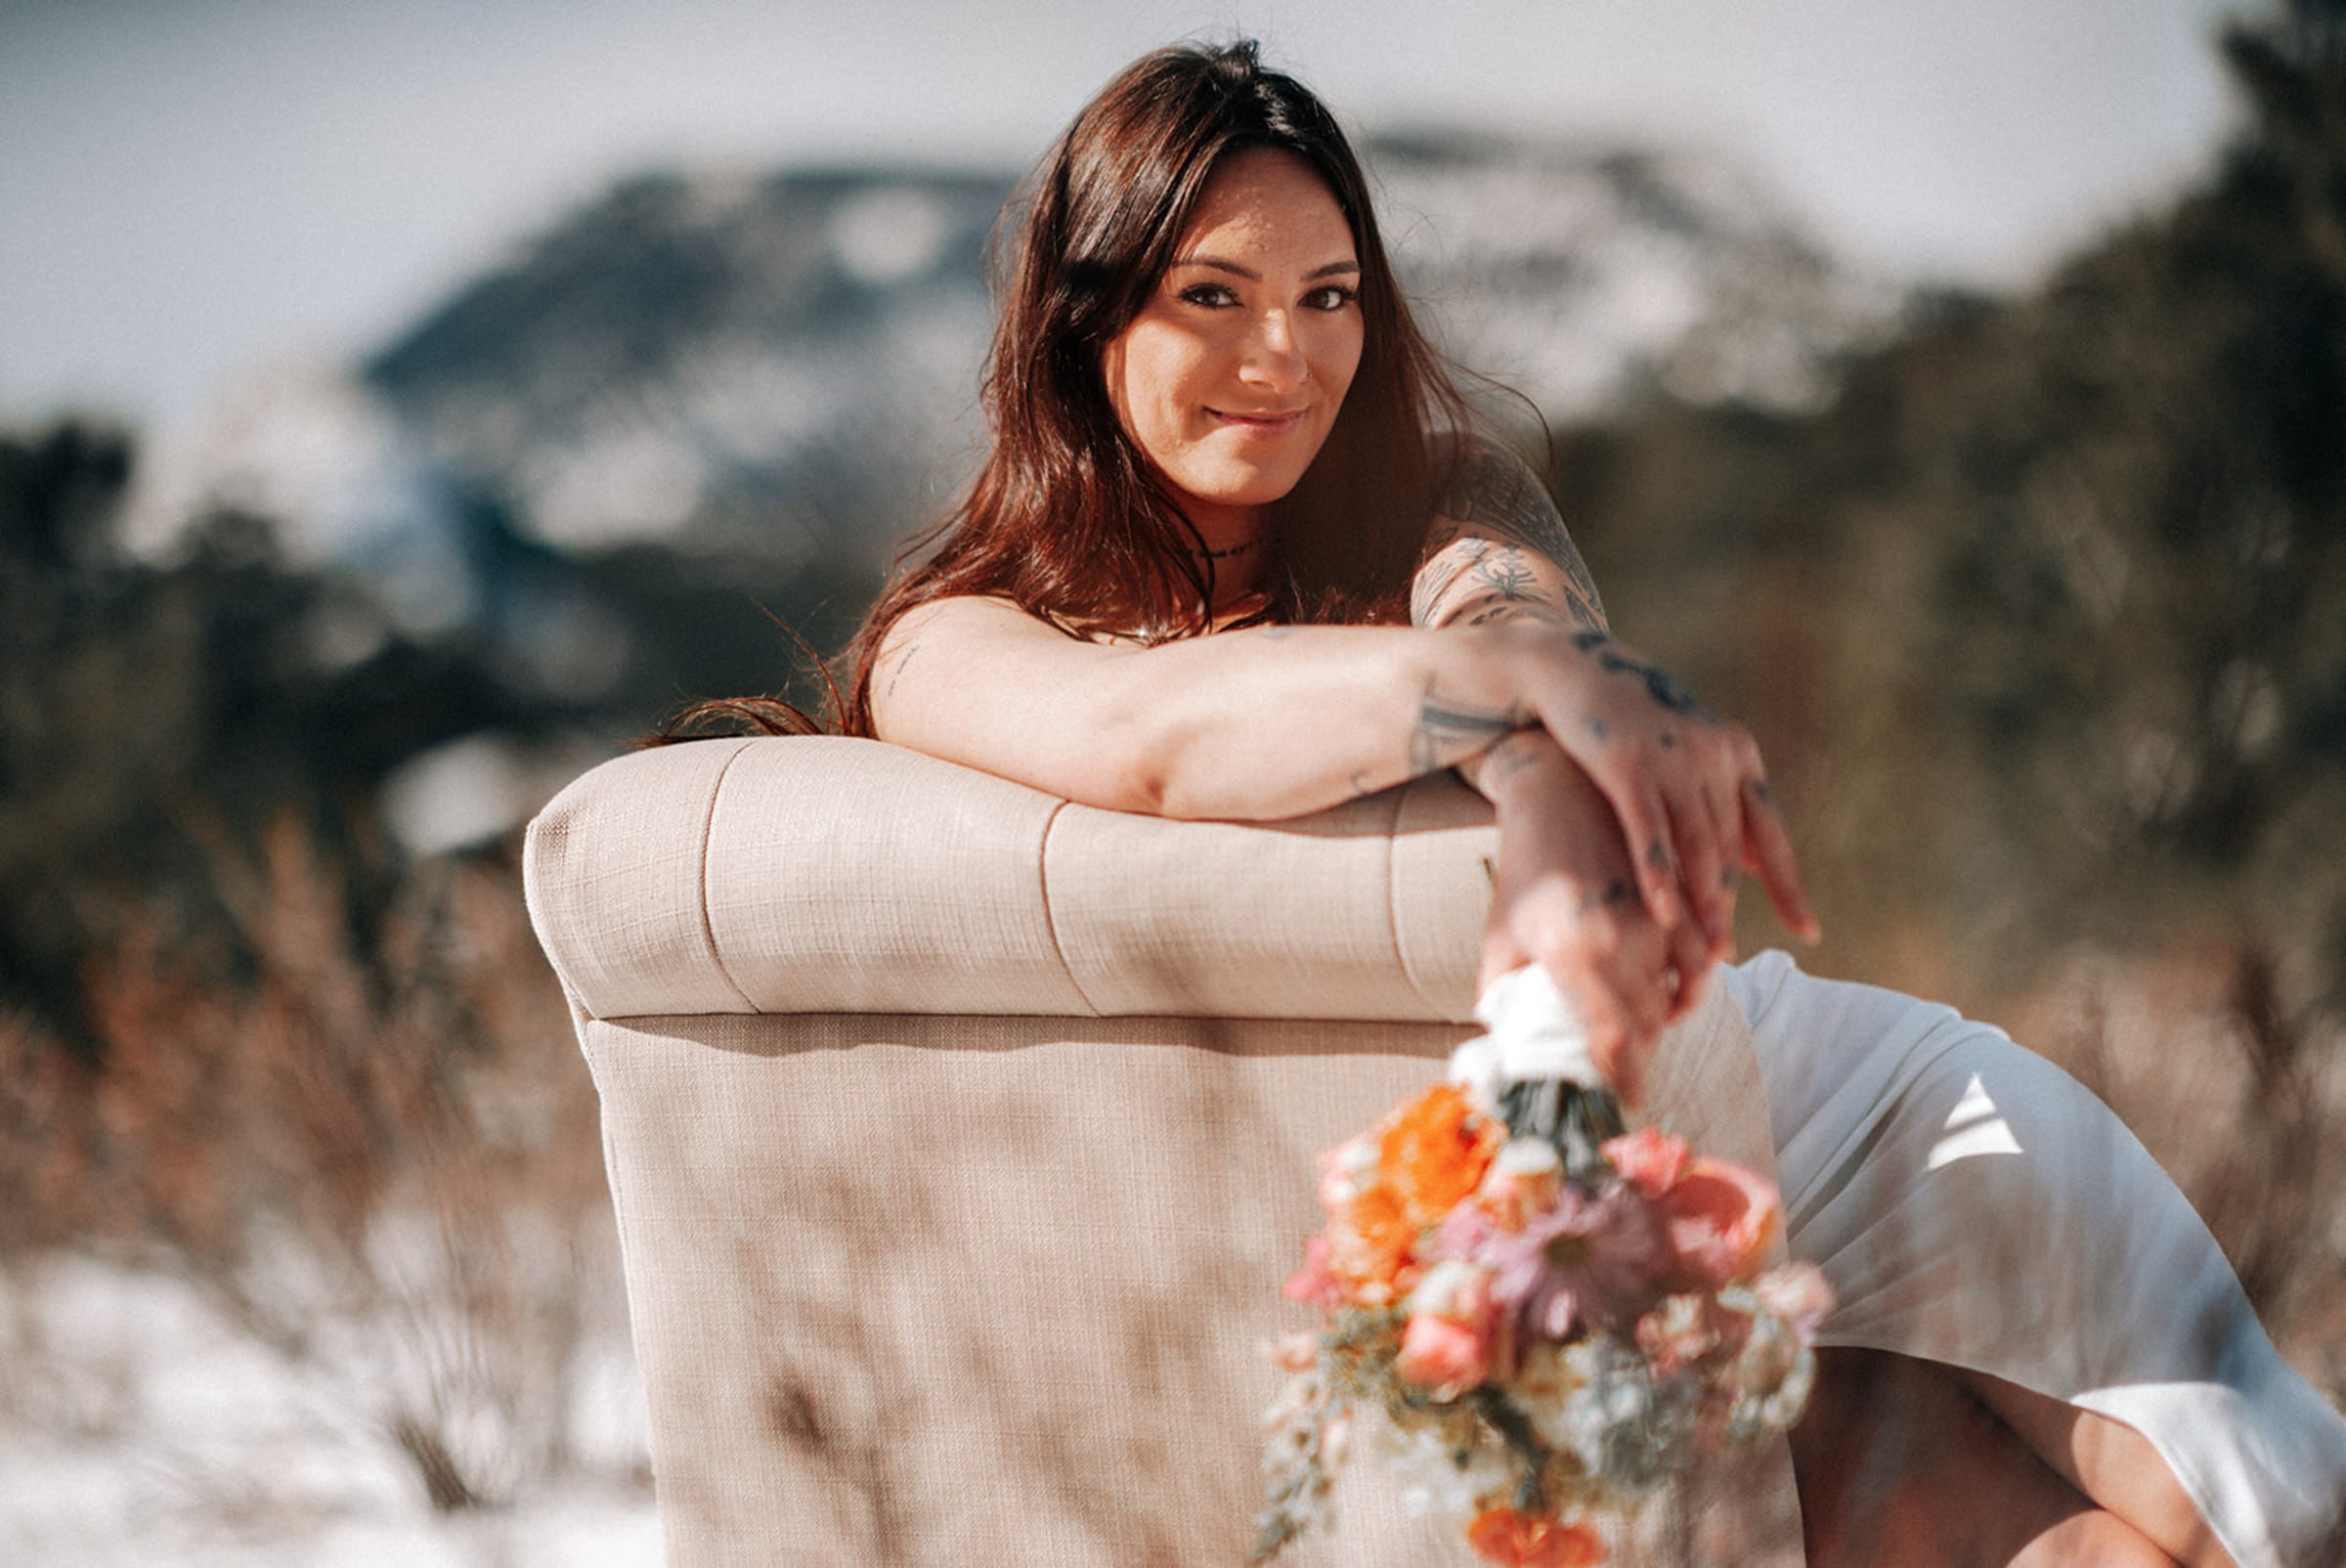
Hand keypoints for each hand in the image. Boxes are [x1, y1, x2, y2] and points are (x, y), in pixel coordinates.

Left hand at [1476, 731, 1712, 1106]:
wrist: (1560, 794)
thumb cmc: (1524, 870)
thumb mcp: (1503, 934)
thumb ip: (1503, 990)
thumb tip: (1501, 1039)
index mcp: (1576, 956)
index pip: (1617, 1040)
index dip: (1626, 1080)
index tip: (1627, 1104)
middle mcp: (1625, 942)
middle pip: (1653, 1024)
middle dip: (1644, 1056)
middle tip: (1627, 1073)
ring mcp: (1658, 918)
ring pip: (1683, 992)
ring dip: (1668, 1020)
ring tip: (1645, 1033)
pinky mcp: (1678, 898)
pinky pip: (1700, 955)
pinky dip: (1691, 981)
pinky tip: (1671, 991)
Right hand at [1493, 623, 1817, 956]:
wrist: (1576, 667)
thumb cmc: (1634, 721)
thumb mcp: (1689, 753)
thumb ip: (1722, 802)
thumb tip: (1758, 864)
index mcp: (1737, 754)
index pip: (1772, 831)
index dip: (1789, 885)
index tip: (1809, 931)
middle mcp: (1715, 754)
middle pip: (1731, 848)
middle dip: (1730, 906)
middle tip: (1727, 956)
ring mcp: (1673, 759)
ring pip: (1697, 846)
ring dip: (1703, 903)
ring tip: (1704, 951)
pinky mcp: (1629, 765)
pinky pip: (1651, 832)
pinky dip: (1659, 876)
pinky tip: (1664, 914)